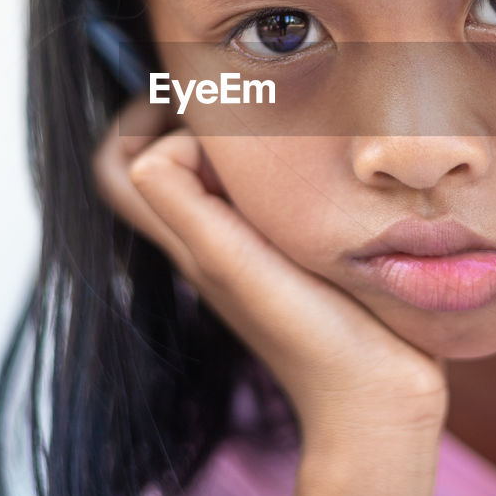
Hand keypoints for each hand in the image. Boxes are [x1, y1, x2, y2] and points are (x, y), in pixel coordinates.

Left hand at [92, 98, 449, 440]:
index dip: (138, 121)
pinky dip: (274, 169)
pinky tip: (315, 165)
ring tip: (277, 122)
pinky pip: (260, 198)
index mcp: (187, 239)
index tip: (188, 95)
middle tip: (235, 96)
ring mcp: (250, 253)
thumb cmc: (311, 337)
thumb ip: (183, 203)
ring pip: (213, 176)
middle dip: (186, 117)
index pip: (121, 167)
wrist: (374, 401)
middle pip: (161, 164)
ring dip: (234, 140)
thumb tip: (164, 145)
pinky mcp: (292, 261)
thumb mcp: (231, 261)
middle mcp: (209, 243)